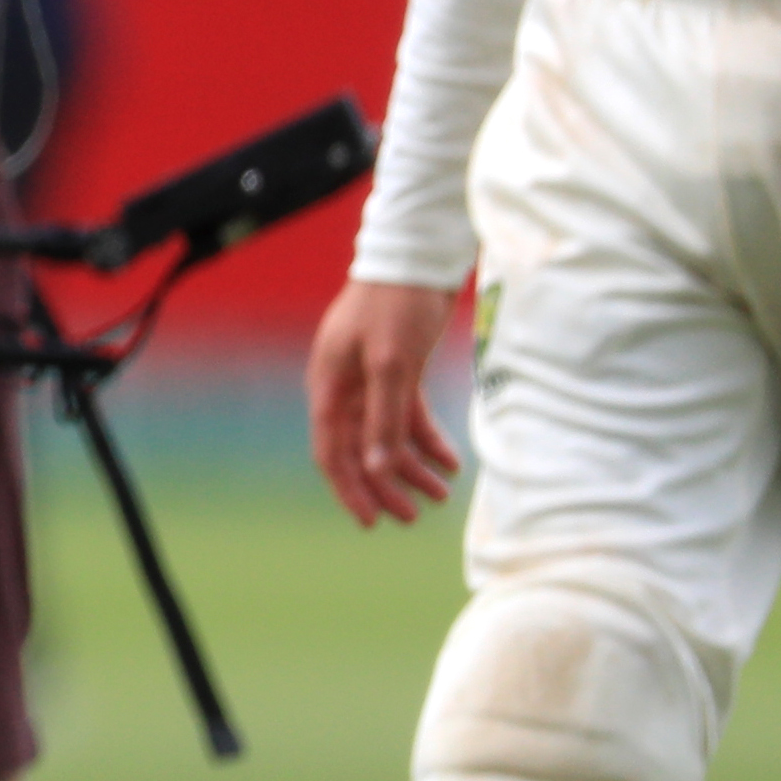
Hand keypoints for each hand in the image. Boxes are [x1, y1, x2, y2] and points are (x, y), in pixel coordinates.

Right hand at [308, 277, 463, 526]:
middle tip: (411, 517)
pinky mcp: (398, 371)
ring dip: (411, 467)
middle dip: (385, 486)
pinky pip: (408, 417)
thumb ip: (384, 417)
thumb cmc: (396, 306)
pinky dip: (427, 440)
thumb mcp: (392, 363)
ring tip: (439, 495)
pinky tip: (449, 461)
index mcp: (330, 387)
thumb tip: (376, 469)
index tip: (373, 522)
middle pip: (360, 450)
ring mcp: (371, 380)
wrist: (416, 259)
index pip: (333, 451)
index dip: (351, 489)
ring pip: (387, 437)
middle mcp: (345, 389)